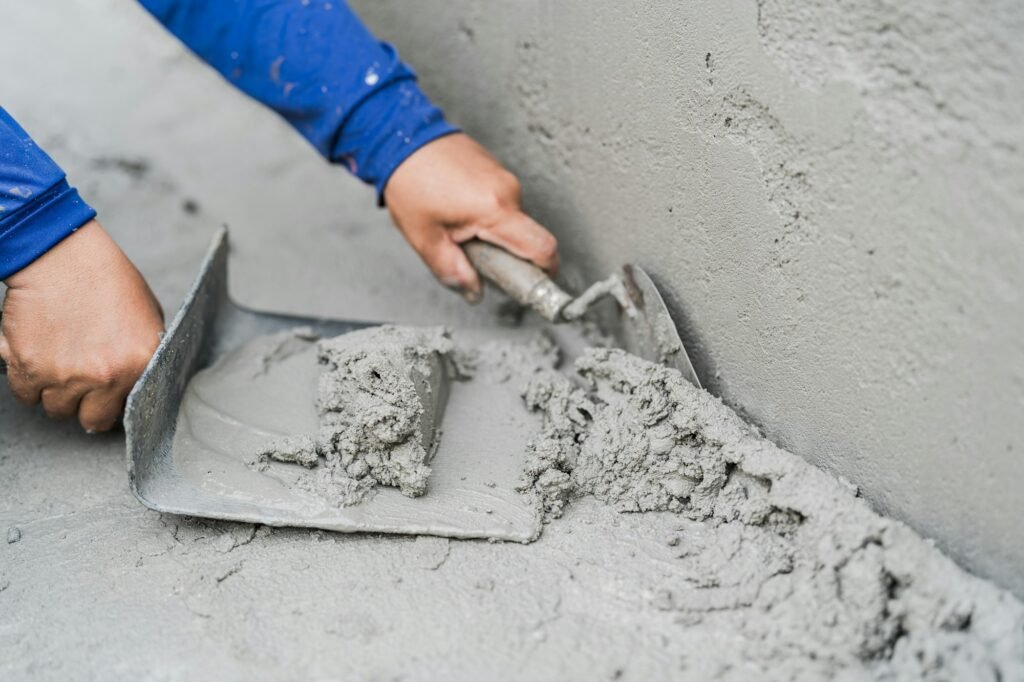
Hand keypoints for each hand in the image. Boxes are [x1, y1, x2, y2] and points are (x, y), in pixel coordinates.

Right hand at [0, 220, 163, 431]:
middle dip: (86, 405)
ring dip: (55, 392)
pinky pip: (24, 394)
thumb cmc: (107, 280)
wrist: (63, 256)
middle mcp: (103, 377)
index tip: (109, 400)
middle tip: (83, 384)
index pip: (127, 412)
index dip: (115, 405)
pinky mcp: (27, 368)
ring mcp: (63, 376)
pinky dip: (28, 380)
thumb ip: (143, 356)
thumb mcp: (147, 319)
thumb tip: (139, 383)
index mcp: (139, 364)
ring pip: (54, 409)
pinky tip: (39, 356)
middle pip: (89, 420)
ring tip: (61, 363)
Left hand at [383, 133, 558, 301]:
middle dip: (506, 253)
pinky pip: (502, 202)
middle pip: (526, 236)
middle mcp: (508, 190)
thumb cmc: (410, 182)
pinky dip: (487, 214)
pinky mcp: (496, 169)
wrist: (400, 135)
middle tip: (472, 253)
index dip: (545, 272)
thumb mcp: (425, 238)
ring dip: (493, 232)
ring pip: (512, 220)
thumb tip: (474, 293)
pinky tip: (457, 208)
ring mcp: (504, 176)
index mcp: (495, 210)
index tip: (534, 284)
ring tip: (456, 225)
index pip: (542, 248)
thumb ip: (452, 271)